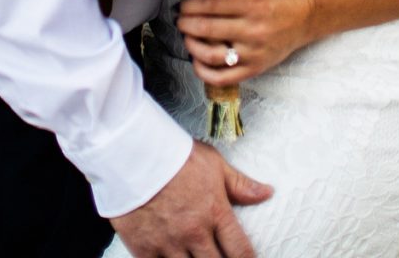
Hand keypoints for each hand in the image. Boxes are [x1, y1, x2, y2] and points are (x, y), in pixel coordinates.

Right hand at [110, 140, 271, 257]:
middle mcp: (194, 232)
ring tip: (196, 257)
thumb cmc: (174, 154)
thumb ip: (239, 184)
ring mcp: (169, 243)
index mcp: (214, 212)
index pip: (241, 251)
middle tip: (219, 257)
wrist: (132, 152)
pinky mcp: (144, 249)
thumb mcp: (213, 163)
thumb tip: (266, 192)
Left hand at [176, 0, 317, 85]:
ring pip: (212, 55)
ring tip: (187, 37)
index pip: (211, 5)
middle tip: (179, 20)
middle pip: (207, 29)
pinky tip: (197, 61)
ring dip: (192, 46)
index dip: (190, 6)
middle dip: (186, 24)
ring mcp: (254, 52)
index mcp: (252, 4)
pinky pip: (224, 77)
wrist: (308, 14)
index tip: (182, 5)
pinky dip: (205, 71)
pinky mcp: (256, 68)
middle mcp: (252, 29)